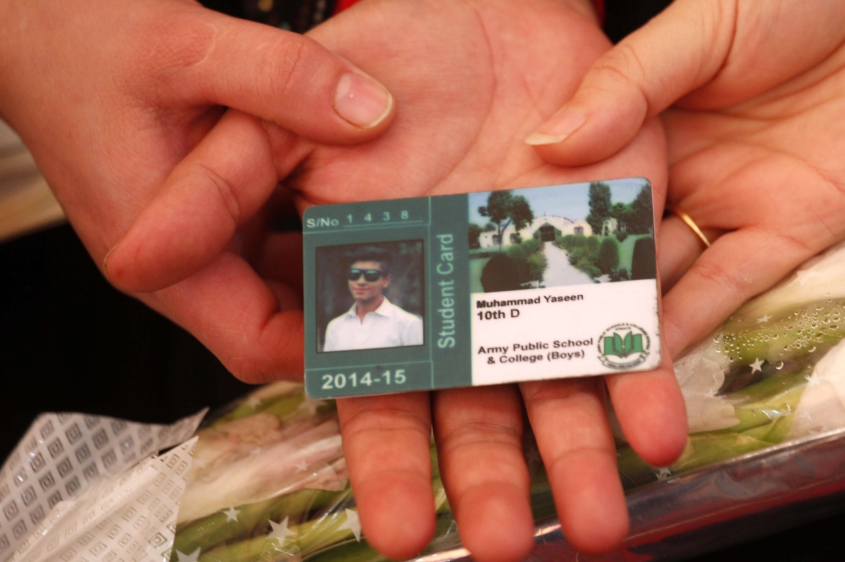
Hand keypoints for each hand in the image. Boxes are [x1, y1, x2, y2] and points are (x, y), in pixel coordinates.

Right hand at [0, 0, 395, 379]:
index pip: (254, 342)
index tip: (395, 339)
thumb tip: (371, 111)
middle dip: (345, 312)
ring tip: (410, 255)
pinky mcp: (206, 211)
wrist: (33, 21)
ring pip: (280, 282)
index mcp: (161, 251)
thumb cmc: (80, 39)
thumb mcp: (190, 48)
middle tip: (422, 292)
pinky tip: (366, 207)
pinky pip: (272, 241)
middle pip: (277, 321)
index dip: (326, 352)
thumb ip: (283, 78)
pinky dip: (316, 231)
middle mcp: (178, 259)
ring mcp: (192, 237)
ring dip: (337, 269)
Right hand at [107, 0, 686, 558]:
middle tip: (499, 545)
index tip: (399, 526)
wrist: (488, 12)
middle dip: (486, 479)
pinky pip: (625, 325)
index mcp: (387, 291)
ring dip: (575, 455)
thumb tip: (132, 256)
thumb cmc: (381, 60)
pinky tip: (658, 430)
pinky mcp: (603, 252)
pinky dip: (643, 377)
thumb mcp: (281, 121)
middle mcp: (464, 304)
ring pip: (556, 387)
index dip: (387, 461)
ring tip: (592, 521)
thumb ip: (217, 189)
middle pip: (473, 411)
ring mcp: (539, 283)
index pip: (382, 395)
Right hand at [527, 0, 844, 355]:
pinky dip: (689, 323)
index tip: (490, 269)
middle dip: (573, 291)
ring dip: (623, 322)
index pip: (582, 190)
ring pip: (665, 279)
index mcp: (643, 124)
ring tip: (569, 366)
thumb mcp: (698, 27)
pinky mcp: (787, 235)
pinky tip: (644, 358)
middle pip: (615, 245)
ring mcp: (728, 208)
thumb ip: (624, 86)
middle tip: (519, 339)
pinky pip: (729, 287)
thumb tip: (544, 145)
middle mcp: (677, 176)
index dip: (540, 228)